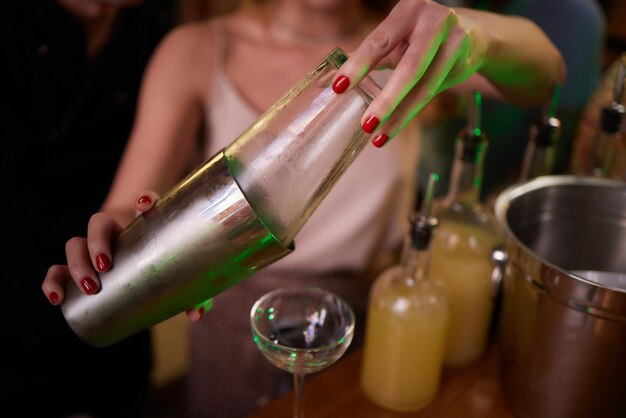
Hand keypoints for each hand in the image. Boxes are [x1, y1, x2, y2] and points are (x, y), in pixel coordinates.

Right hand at [42, 190, 209, 320]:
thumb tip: (195, 314)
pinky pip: (57, 270)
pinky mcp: (78, 267)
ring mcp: (93, 248)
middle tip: (106, 267)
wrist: (142, 270)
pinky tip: (56, 297)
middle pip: (99, 223)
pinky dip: (53, 281)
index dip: (144, 200)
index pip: (144, 203)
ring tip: (90, 286)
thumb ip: (193, 295)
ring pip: (74, 243)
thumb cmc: (164, 269)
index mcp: (143, 225)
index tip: (144, 207)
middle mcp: (115, 231)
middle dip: (97, 242)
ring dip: (77, 262)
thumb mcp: (180, 279)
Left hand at [332, 0, 563, 146]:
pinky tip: (394, 127)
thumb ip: (367, 58)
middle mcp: (432, 20)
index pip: (379, 41)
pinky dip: (412, 112)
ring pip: (425, 85)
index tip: (339, 86)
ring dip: (400, 114)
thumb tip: (326, 81)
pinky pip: (435, 91)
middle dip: (387, 99)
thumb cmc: (420, 37)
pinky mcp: (465, 59)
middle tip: (366, 124)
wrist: (473, 33)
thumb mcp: (395, 40)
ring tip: (377, 136)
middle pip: (409, 67)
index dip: (359, 65)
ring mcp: (454, 39)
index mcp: (407, 11)